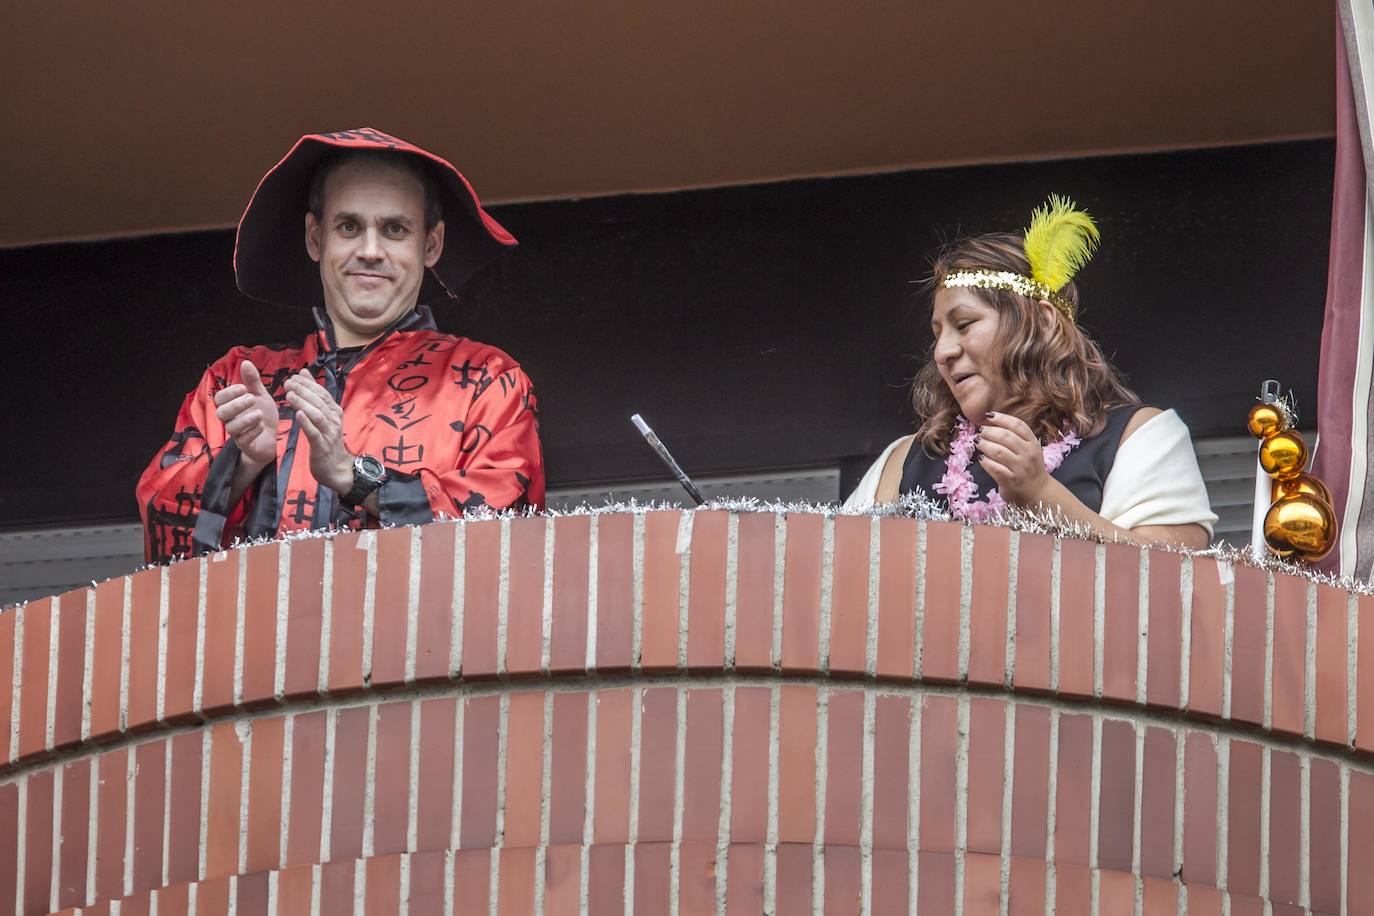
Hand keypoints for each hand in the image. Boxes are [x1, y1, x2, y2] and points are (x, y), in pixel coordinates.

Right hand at [214, 360, 277, 466]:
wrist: (272, 438)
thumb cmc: (262, 415)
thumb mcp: (260, 395)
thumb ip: (252, 381)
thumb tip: (245, 362)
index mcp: (231, 406)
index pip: (219, 399)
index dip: (229, 393)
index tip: (243, 388)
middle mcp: (230, 420)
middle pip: (221, 413)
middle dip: (235, 405)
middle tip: (251, 399)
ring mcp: (237, 434)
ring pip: (231, 428)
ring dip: (245, 419)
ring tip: (259, 413)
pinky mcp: (246, 446)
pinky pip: (244, 440)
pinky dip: (253, 431)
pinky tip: (262, 426)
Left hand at [283, 369, 352, 493]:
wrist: (336, 468)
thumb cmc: (327, 440)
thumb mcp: (323, 415)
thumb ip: (314, 394)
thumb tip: (304, 372)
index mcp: (334, 411)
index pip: (322, 393)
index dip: (308, 384)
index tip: (294, 377)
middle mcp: (334, 420)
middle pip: (319, 402)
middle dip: (303, 391)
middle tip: (288, 383)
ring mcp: (329, 433)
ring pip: (317, 415)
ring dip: (303, 404)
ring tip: (289, 395)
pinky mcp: (322, 446)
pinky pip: (314, 433)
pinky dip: (306, 423)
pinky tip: (297, 415)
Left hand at [975, 412, 1050, 506]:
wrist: (1038, 492)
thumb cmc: (1029, 468)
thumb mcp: (1030, 449)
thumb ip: (1016, 437)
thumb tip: (991, 424)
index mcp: (1033, 443)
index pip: (1017, 425)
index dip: (1001, 418)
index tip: (989, 416)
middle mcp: (1028, 454)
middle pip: (1005, 436)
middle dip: (989, 431)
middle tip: (980, 431)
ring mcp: (1020, 468)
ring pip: (998, 451)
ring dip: (984, 444)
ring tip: (978, 442)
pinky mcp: (1010, 480)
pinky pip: (994, 467)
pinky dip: (985, 461)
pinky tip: (982, 458)